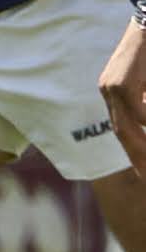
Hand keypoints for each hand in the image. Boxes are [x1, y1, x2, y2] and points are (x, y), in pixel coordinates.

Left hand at [99, 21, 145, 178]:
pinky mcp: (122, 82)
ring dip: (144, 145)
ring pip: (129, 127)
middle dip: (138, 155)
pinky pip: (140, 113)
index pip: (124, 129)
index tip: (144, 169)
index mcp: (114, 92)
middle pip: (123, 133)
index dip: (135, 150)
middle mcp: (108, 91)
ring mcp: (112, 87)